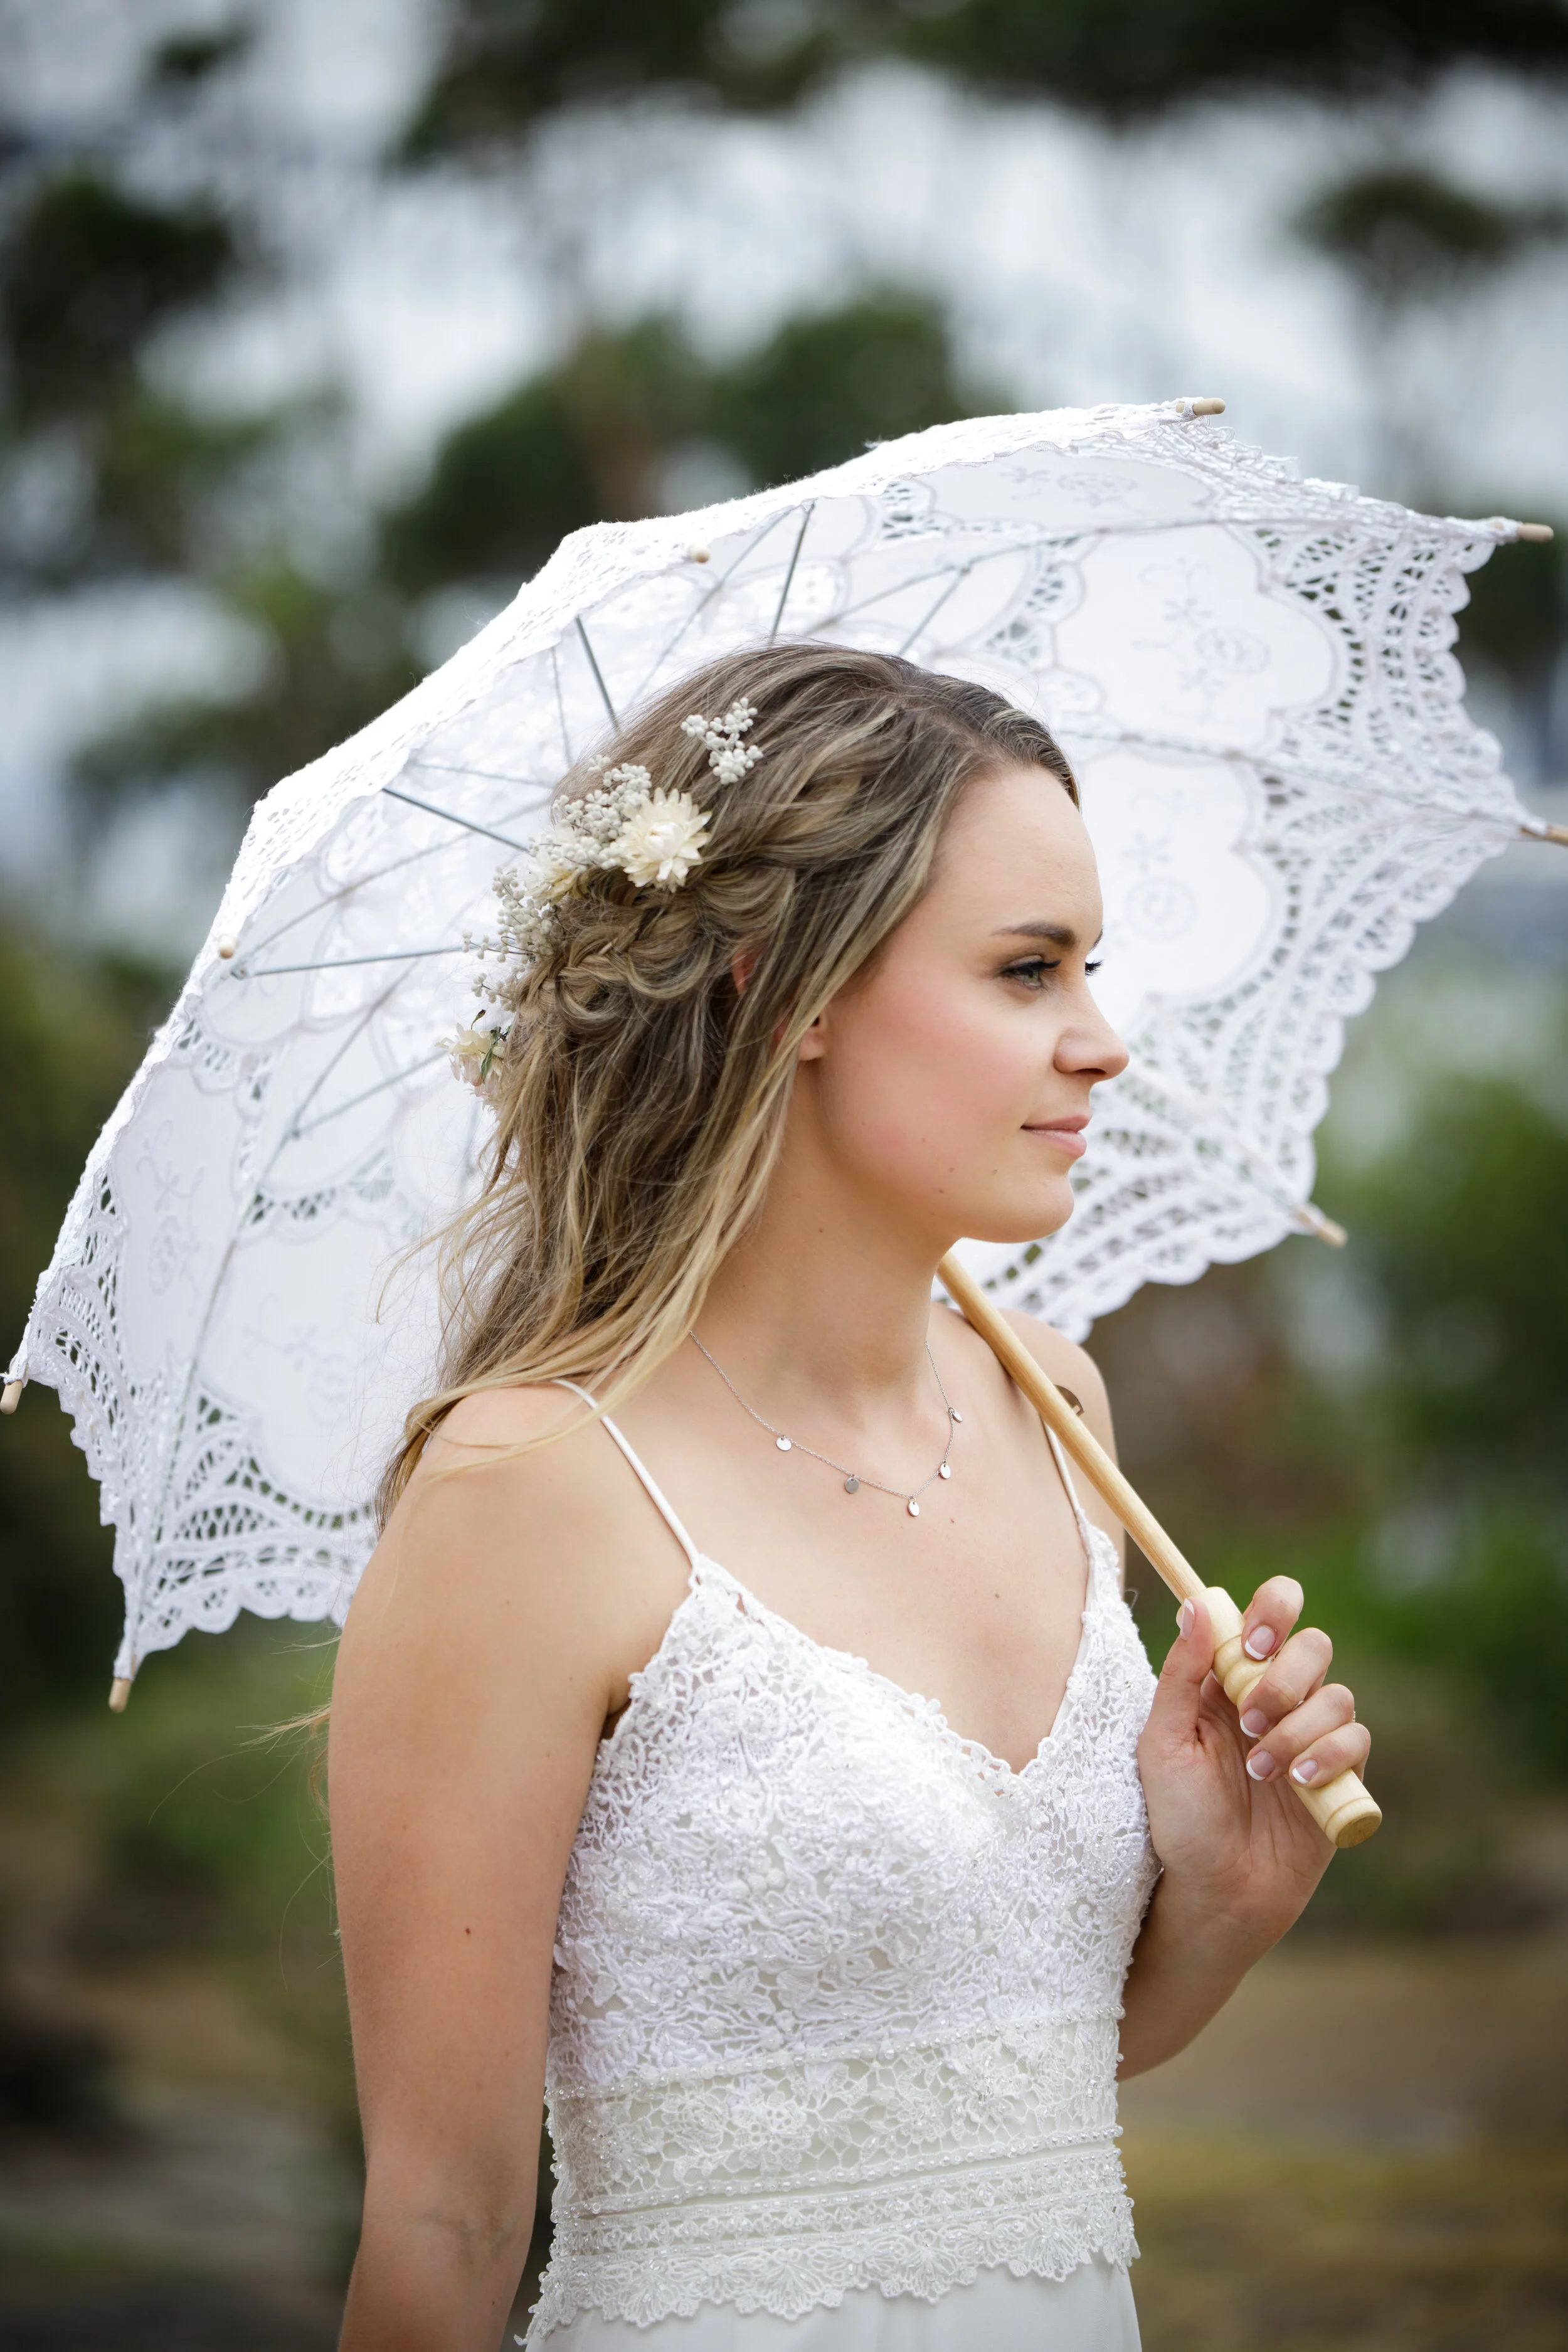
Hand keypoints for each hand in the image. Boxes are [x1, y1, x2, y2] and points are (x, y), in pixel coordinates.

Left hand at [1136, 1578, 1370, 1950]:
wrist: (1216, 1891)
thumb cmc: (1180, 1818)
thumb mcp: (1163, 1743)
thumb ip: (1180, 1674)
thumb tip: (1196, 1604)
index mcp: (1229, 1678)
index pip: (1269, 1613)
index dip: (1273, 1609)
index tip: (1253, 1643)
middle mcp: (1276, 1698)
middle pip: (1313, 1645)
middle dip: (1285, 1678)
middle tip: (1250, 1718)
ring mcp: (1312, 1735)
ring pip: (1336, 1695)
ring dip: (1297, 1729)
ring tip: (1259, 1770)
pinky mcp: (1340, 1775)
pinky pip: (1357, 1739)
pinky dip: (1329, 1755)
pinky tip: (1298, 1782)